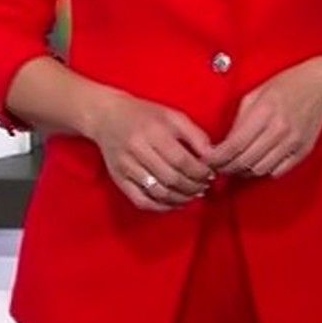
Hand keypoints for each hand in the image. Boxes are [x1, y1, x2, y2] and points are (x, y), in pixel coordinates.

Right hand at [84, 89, 214, 211]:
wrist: (107, 116)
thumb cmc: (146, 115)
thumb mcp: (174, 117)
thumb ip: (196, 135)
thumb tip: (213, 156)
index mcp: (154, 132)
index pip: (182, 161)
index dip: (200, 172)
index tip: (211, 174)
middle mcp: (137, 151)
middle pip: (172, 179)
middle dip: (193, 187)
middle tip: (204, 186)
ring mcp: (126, 167)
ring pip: (158, 192)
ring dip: (180, 199)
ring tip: (193, 195)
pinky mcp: (118, 179)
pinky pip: (141, 200)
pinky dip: (161, 207)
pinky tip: (174, 203)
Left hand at [210, 57, 321, 177]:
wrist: (321, 85)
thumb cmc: (287, 85)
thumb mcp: (255, 94)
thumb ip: (239, 120)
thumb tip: (225, 145)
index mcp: (265, 112)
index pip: (234, 145)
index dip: (217, 157)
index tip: (208, 160)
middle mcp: (280, 129)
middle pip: (245, 161)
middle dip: (226, 167)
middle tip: (218, 166)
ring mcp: (293, 142)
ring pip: (260, 170)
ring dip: (244, 171)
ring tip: (237, 165)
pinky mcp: (303, 150)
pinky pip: (278, 171)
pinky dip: (264, 171)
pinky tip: (258, 162)